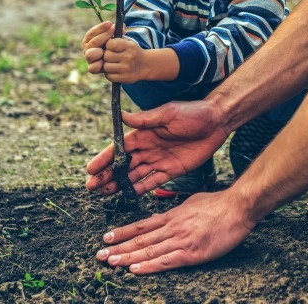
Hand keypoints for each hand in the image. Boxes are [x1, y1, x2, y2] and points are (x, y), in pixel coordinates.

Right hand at [82, 21, 114, 73]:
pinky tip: (102, 62)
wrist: (118, 61)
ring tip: (106, 49)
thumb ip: (118, 32)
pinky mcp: (94, 68)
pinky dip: (96, 65)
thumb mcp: (116, 38)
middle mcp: (88, 49)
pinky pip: (92, 68)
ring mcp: (90, 59)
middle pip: (92, 42)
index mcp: (90, 41)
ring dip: (98, 51)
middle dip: (103, 36)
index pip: (91, 33)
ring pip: (90, 54)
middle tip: (112, 31)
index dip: (100, 28)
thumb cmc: (115, 46)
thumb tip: (123, 27)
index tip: (109, 23)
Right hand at [86, 100, 227, 194]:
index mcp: (145, 132)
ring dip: (119, 183)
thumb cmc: (193, 113)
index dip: (105, 158)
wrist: (217, 121)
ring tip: (103, 193)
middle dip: (107, 174)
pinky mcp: (172, 170)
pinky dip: (140, 188)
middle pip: (124, 164)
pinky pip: (153, 181)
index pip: (120, 147)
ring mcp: (160, 159)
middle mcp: (149, 147)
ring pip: (135, 174)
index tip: (90, 169)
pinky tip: (127, 194)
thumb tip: (122, 115)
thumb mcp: (169, 113)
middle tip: (91, 187)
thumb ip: (146, 119)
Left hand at [95, 189, 254, 273]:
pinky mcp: (192, 252)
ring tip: (110, 262)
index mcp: (173, 215)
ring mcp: (181, 239)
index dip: (123, 232)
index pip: (142, 225)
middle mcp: (173, 227)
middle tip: (99, 255)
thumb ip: (178, 211)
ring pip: (149, 250)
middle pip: (141, 239)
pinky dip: (149, 266)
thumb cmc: (218, 204)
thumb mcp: (193, 201)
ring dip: (127, 257)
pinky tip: (135, 269)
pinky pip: (166, 261)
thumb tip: (166, 216)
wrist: (237, 207)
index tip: (106, 237)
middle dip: (118, 247)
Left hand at [102, 37, 146, 83]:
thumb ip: (116, 38)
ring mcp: (127, 68)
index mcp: (129, 46)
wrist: (145, 65)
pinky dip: (110, 74)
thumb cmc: (132, 51)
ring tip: (114, 64)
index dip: (108, 46)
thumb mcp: (128, 42)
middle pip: (106, 56)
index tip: (112, 47)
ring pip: (106, 67)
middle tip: (113, 56)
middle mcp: (128, 57)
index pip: (109, 44)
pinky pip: (109, 76)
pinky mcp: (124, 78)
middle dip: (107, 56)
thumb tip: (104, 34)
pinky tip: (116, 70)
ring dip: (107, 65)